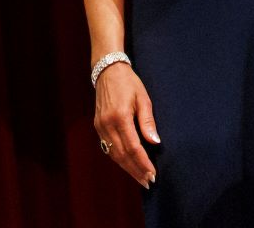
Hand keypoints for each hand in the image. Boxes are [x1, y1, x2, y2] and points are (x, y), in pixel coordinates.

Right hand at [91, 59, 157, 188]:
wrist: (107, 70)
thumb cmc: (128, 83)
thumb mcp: (143, 98)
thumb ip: (147, 121)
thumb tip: (155, 142)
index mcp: (120, 116)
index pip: (133, 147)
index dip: (143, 163)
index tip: (153, 174)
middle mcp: (107, 124)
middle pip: (123, 154)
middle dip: (136, 170)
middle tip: (148, 182)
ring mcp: (100, 125)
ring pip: (114, 154)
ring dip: (127, 168)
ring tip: (140, 178)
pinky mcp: (98, 125)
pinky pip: (108, 147)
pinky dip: (118, 159)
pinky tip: (127, 165)